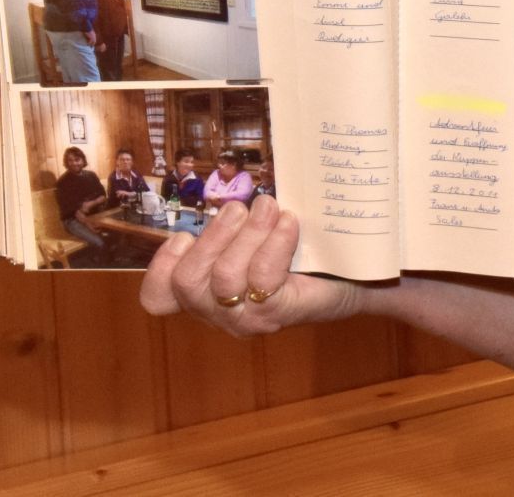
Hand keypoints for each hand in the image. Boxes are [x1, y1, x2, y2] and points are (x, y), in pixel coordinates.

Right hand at [140, 195, 360, 336]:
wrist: (354, 279)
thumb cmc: (301, 253)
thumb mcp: (256, 236)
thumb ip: (233, 226)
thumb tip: (230, 195)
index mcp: (205, 294)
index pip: (159, 298)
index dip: (160, 267)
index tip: (184, 235)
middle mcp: (219, 313)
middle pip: (187, 282)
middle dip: (211, 236)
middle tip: (238, 208)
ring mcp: (247, 319)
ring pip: (224, 277)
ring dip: (247, 233)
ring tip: (269, 207)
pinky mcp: (278, 313)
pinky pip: (263, 277)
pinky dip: (274, 242)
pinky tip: (288, 222)